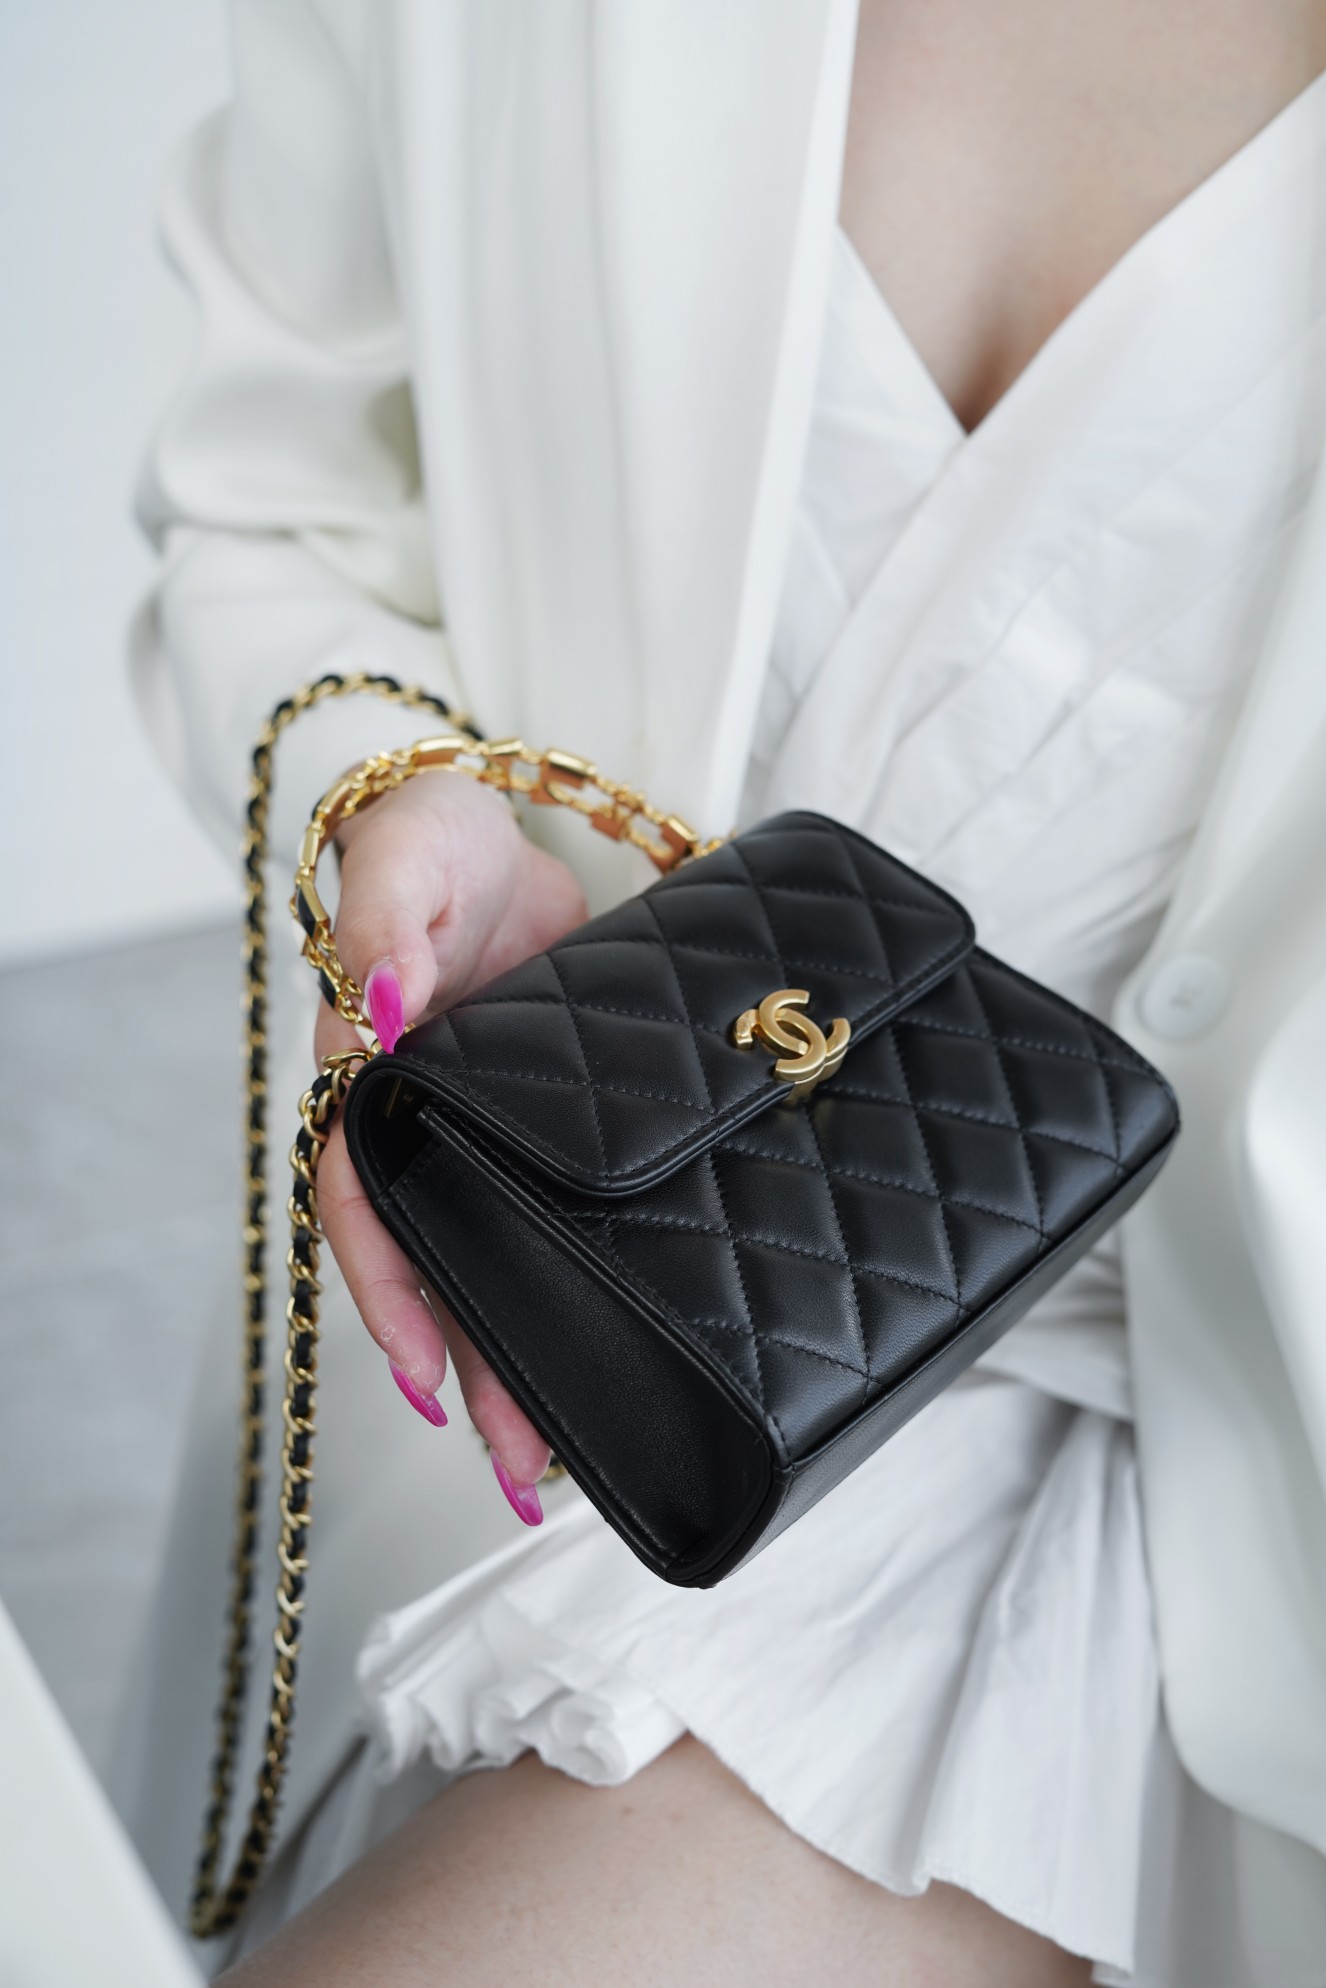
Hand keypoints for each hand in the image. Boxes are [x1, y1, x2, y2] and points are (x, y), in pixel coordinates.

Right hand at [314, 770, 587, 1521]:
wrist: (500, 834)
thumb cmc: (432, 843)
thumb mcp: (403, 862)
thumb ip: (382, 930)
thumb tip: (388, 1011)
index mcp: (370, 1086)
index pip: (364, 1208)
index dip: (390, 1298)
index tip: (427, 1384)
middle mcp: (427, 1131)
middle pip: (443, 1267)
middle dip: (479, 1373)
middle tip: (527, 1474)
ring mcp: (495, 1139)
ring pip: (508, 1261)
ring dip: (533, 1354)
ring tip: (574, 1460)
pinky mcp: (561, 1133)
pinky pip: (571, 1219)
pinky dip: (594, 1282)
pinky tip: (633, 1343)